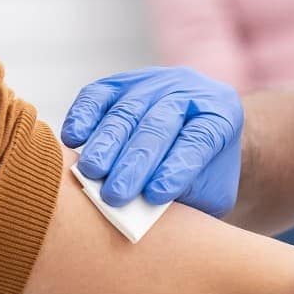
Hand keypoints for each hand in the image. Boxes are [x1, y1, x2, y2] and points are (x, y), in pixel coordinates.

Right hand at [60, 66, 242, 212]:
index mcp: (221, 115)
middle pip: (159, 125)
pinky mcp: (120, 83)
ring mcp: (153, 82)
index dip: (176, 168)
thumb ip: (185, 197)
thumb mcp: (209, 191)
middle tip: (115, 195)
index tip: (154, 197)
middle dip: (135, 162)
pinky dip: (84, 115)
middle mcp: (188, 92)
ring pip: (127, 111)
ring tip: (91, 173)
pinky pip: (98, 95)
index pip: (199, 140)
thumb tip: (144, 210)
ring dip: (106, 144)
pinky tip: (73, 138)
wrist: (195, 138)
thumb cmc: (202, 174)